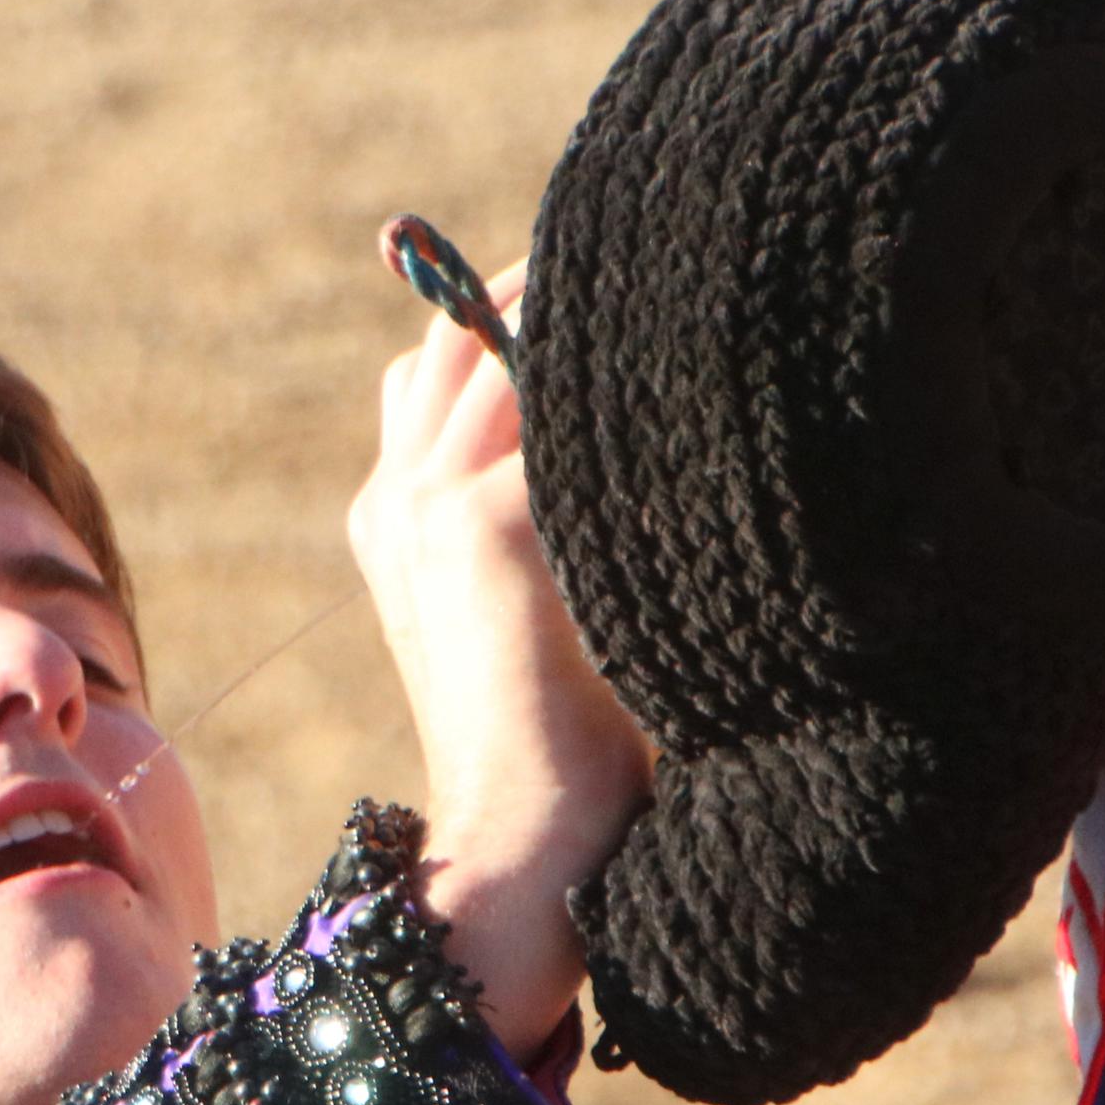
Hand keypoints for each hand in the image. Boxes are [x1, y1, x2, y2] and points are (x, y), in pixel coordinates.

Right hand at [347, 245, 650, 1055]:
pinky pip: (562, 411)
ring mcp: (430, 502)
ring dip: (589, 319)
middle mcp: (399, 493)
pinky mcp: (484, 527)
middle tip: (664, 263)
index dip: (514, 307)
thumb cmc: (568, 747)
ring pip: (503, 347)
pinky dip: (632, 390)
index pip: (440, 360)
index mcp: (394, 512)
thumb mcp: (548, 613)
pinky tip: (710, 381)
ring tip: (692, 298)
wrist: (521, 842)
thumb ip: (567, 525)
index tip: (615, 283)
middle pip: (459, 329)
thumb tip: (666, 446)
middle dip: (552, 285)